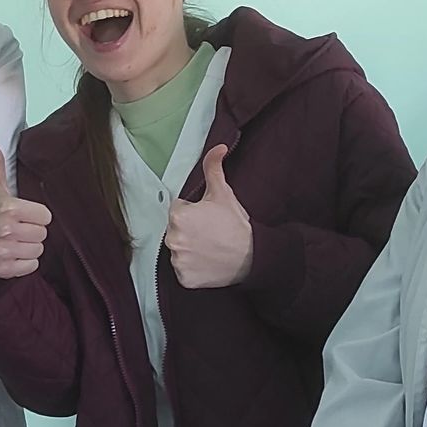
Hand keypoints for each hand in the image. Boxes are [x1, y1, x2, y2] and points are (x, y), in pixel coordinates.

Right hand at [0, 138, 51, 278]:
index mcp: (7, 208)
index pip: (45, 215)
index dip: (36, 215)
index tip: (23, 215)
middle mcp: (5, 229)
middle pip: (43, 233)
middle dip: (32, 231)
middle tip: (17, 228)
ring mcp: (3, 251)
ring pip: (38, 250)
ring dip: (29, 247)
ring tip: (14, 241)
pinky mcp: (3, 269)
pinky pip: (31, 266)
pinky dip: (25, 263)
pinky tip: (12, 254)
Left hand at [165, 145, 252, 288]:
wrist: (253, 256)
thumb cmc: (236, 224)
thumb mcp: (224, 193)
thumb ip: (214, 167)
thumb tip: (217, 147)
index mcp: (178, 216)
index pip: (178, 210)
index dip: (193, 212)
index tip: (207, 218)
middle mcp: (173, 239)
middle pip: (175, 230)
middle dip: (189, 230)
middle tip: (210, 232)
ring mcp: (178, 261)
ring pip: (178, 250)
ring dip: (189, 248)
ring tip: (209, 247)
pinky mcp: (184, 279)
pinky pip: (182, 270)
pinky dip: (192, 268)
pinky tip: (207, 261)